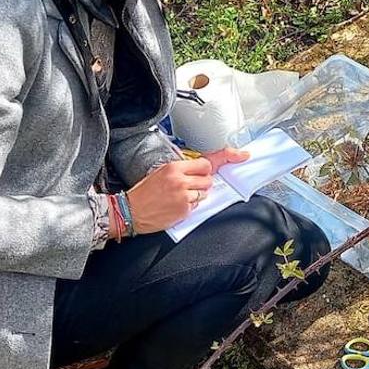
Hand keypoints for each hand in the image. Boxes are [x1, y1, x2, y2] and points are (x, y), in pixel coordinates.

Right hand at [123, 149, 249, 233]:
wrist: (130, 211)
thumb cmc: (143, 193)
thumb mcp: (160, 173)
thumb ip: (181, 171)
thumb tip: (200, 171)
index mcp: (174, 167)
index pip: (206, 163)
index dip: (218, 163)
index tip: (238, 157)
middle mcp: (180, 180)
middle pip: (208, 179)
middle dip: (202, 184)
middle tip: (188, 187)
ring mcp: (183, 196)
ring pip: (205, 193)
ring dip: (197, 196)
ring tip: (179, 198)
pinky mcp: (184, 210)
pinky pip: (197, 206)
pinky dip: (190, 207)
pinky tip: (175, 206)